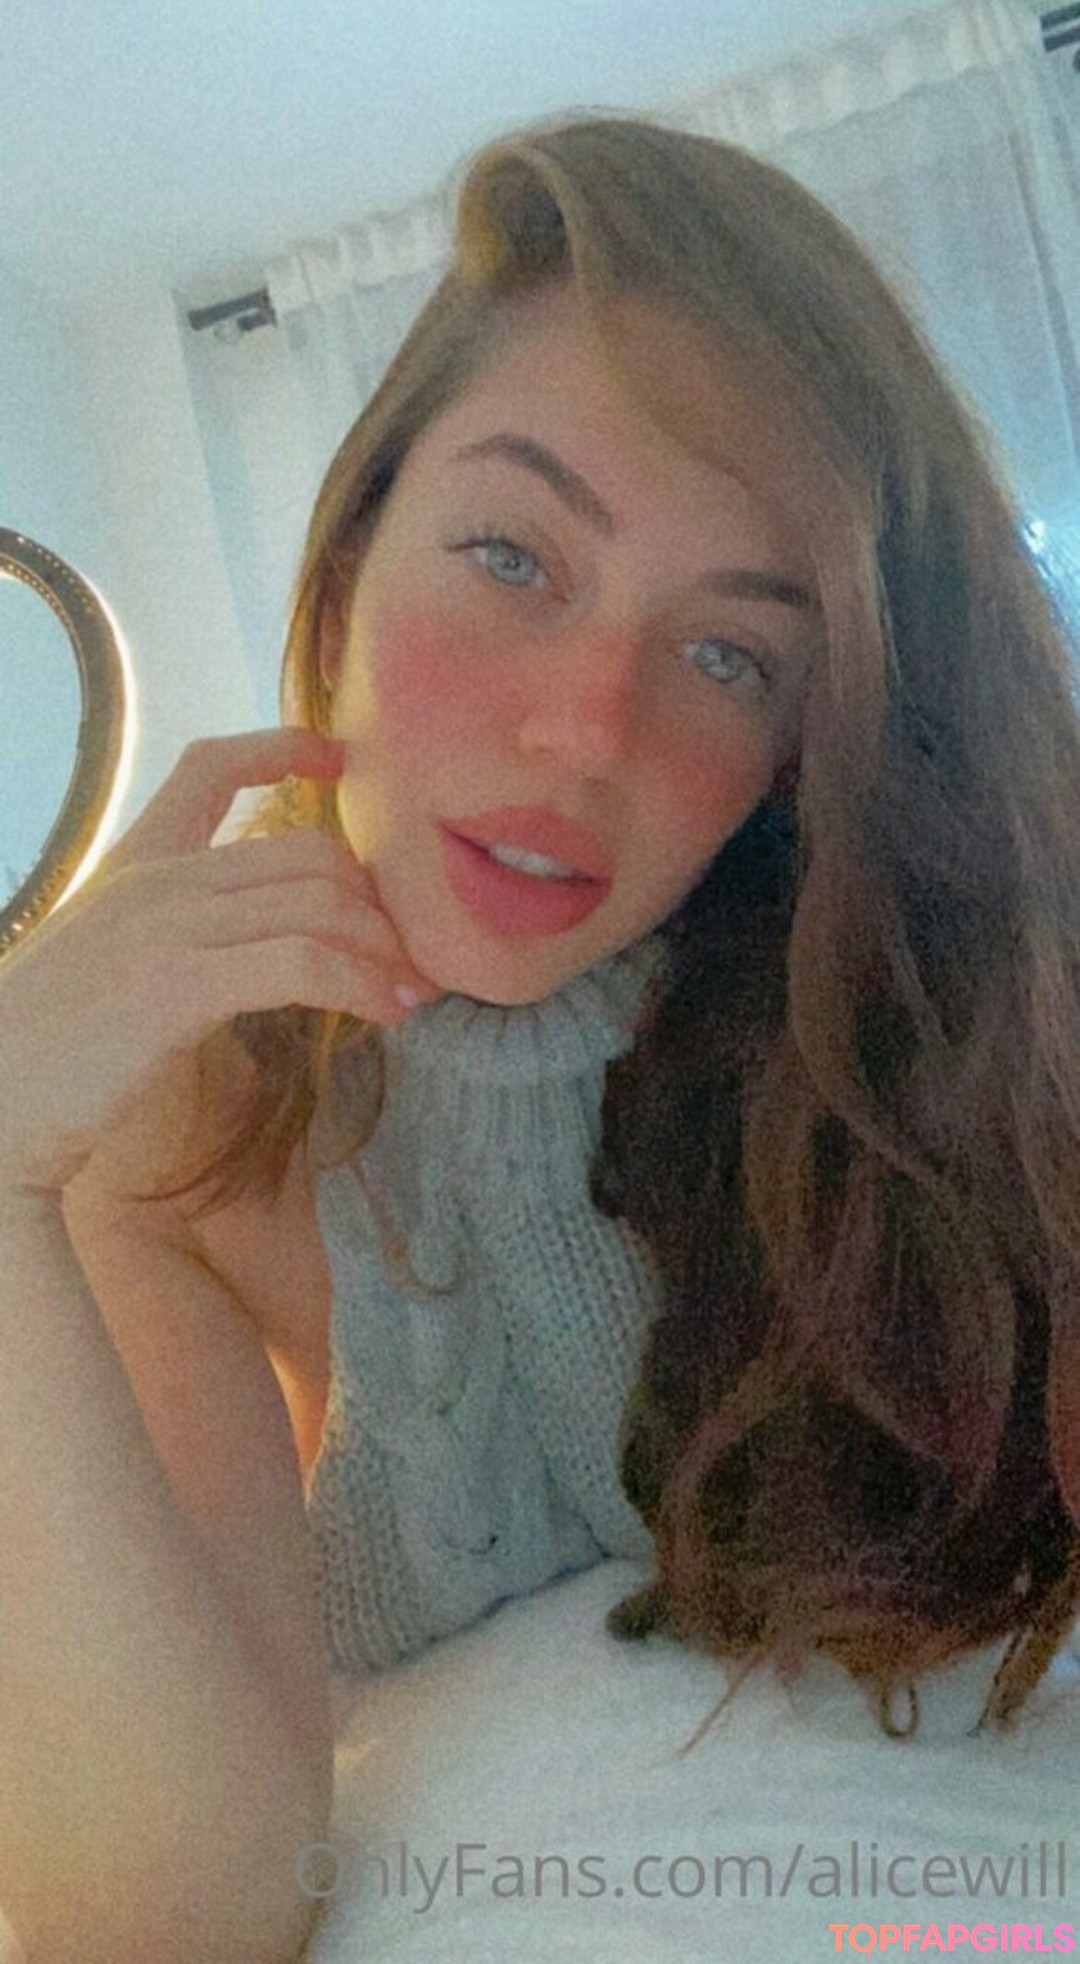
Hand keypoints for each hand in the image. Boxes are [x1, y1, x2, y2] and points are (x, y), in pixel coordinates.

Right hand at [0, 727, 439, 1190]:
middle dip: (374, 900)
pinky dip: (359, 983)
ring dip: (382, 949)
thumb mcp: (108, 969)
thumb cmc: (47, 1057)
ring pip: (318, 902)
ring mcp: (165, 924)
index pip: (209, 766)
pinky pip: (303, 962)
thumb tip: (252, 955)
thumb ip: (175, 942)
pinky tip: (384, 1011)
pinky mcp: (177, 983)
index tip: (337, 759)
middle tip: (408, 954)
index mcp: (131, 864)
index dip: (282, 747)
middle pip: (306, 851)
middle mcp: (153, 878)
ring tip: (410, 990)